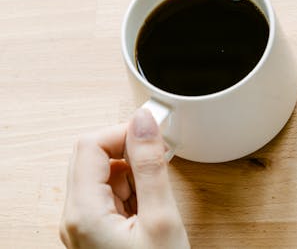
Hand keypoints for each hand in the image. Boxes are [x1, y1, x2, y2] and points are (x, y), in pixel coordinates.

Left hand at [60, 108, 188, 248]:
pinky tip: (150, 208)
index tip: (155, 134)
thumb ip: (151, 167)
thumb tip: (145, 122)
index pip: (90, 145)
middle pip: (91, 157)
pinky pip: (108, 196)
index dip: (124, 132)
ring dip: (132, 172)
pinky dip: (131, 191)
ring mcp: (82, 227)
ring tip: (157, 195)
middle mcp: (74, 218)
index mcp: (83, 212)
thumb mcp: (161, 219)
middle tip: (160, 156)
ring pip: (101, 176)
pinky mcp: (95, 234)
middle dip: (128, 149)